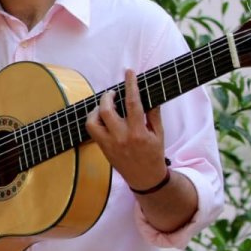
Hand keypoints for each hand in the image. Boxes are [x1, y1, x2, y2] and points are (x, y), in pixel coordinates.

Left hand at [85, 69, 167, 189]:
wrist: (145, 178)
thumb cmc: (153, 155)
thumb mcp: (159, 134)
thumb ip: (154, 114)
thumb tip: (150, 96)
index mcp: (139, 132)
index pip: (132, 103)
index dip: (130, 85)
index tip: (129, 72)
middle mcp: (122, 137)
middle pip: (106, 109)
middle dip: (107, 96)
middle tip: (113, 92)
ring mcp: (109, 144)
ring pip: (92, 121)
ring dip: (97, 108)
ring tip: (106, 105)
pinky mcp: (102, 148)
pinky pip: (91, 130)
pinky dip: (93, 119)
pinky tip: (101, 117)